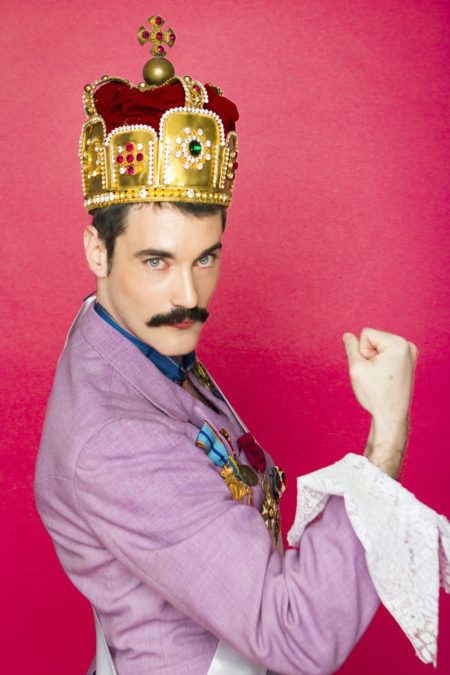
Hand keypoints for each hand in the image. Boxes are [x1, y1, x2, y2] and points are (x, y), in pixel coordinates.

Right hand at [343, 328, 416, 477]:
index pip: (366, 334)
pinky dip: (381, 364)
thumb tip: (347, 335)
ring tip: (380, 378)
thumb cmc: (375, 394)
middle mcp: (408, 345)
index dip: (362, 352)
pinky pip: (385, 354)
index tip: (371, 369)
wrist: (391, 416)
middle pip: (373, 339)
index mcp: (398, 343)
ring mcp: (410, 353)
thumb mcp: (356, 368)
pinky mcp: (408, 361)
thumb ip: (350, 348)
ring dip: (374, 361)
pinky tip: (385, 378)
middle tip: (376, 376)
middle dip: (368, 356)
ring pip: (378, 347)